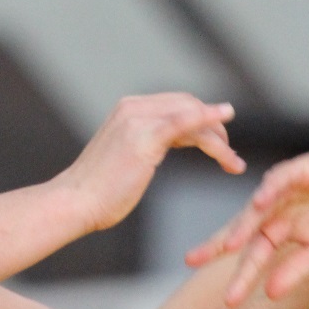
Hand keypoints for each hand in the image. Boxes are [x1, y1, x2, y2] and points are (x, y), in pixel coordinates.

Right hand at [58, 94, 242, 233]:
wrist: (75, 202)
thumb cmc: (98, 192)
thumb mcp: (124, 159)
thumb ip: (144, 145)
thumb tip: (160, 147)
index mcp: (127, 110)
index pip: (177, 105)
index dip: (203, 122)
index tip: (219, 146)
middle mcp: (132, 107)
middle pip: (188, 105)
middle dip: (215, 129)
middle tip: (230, 158)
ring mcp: (137, 119)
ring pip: (192, 117)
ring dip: (219, 139)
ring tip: (234, 165)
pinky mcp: (145, 136)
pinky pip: (184, 121)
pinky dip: (208, 117)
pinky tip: (226, 115)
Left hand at [185, 147, 308, 305]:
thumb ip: (294, 272)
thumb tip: (269, 295)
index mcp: (276, 227)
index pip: (246, 248)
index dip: (228, 266)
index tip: (213, 288)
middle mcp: (272, 208)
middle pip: (241, 229)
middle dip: (218, 245)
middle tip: (193, 260)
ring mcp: (281, 189)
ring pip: (256, 207)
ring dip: (244, 225)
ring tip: (231, 245)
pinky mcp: (298, 170)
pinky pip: (279, 180)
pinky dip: (269, 190)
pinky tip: (260, 203)